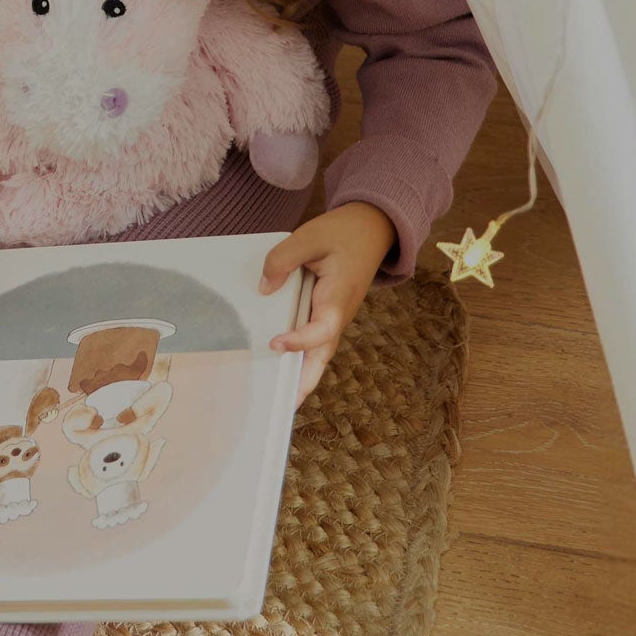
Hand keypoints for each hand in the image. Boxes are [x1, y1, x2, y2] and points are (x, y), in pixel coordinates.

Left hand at [258, 201, 395, 407]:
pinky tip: (279, 364)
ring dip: (302, 375)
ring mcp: (335, 316)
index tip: (275, 344)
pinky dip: (300, 355)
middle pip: (324, 355)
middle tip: (283, 406)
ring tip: (277, 398)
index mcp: (339, 295)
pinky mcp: (328, 313)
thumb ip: (284, 259)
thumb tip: (264, 288)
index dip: (300, 340)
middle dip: (306, 382)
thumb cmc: (342, 232)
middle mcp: (339, 313)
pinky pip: (315, 339)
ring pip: (320, 351)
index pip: (323, 328)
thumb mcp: (310, 236)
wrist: (372, 228)